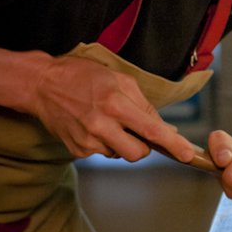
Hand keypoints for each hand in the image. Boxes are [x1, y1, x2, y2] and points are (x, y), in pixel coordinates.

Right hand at [30, 54, 194, 162]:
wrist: (42, 85)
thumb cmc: (84, 76)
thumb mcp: (119, 80)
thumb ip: (145, 105)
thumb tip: (167, 129)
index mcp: (115, 103)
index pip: (151, 130)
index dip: (173, 144)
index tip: (188, 155)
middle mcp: (101, 125)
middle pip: (138, 153)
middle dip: (143, 146)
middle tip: (135, 130)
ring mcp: (87, 140)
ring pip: (120, 155)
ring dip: (122, 143)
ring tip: (108, 122)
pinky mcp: (77, 150)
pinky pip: (102, 154)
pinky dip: (104, 143)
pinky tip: (93, 126)